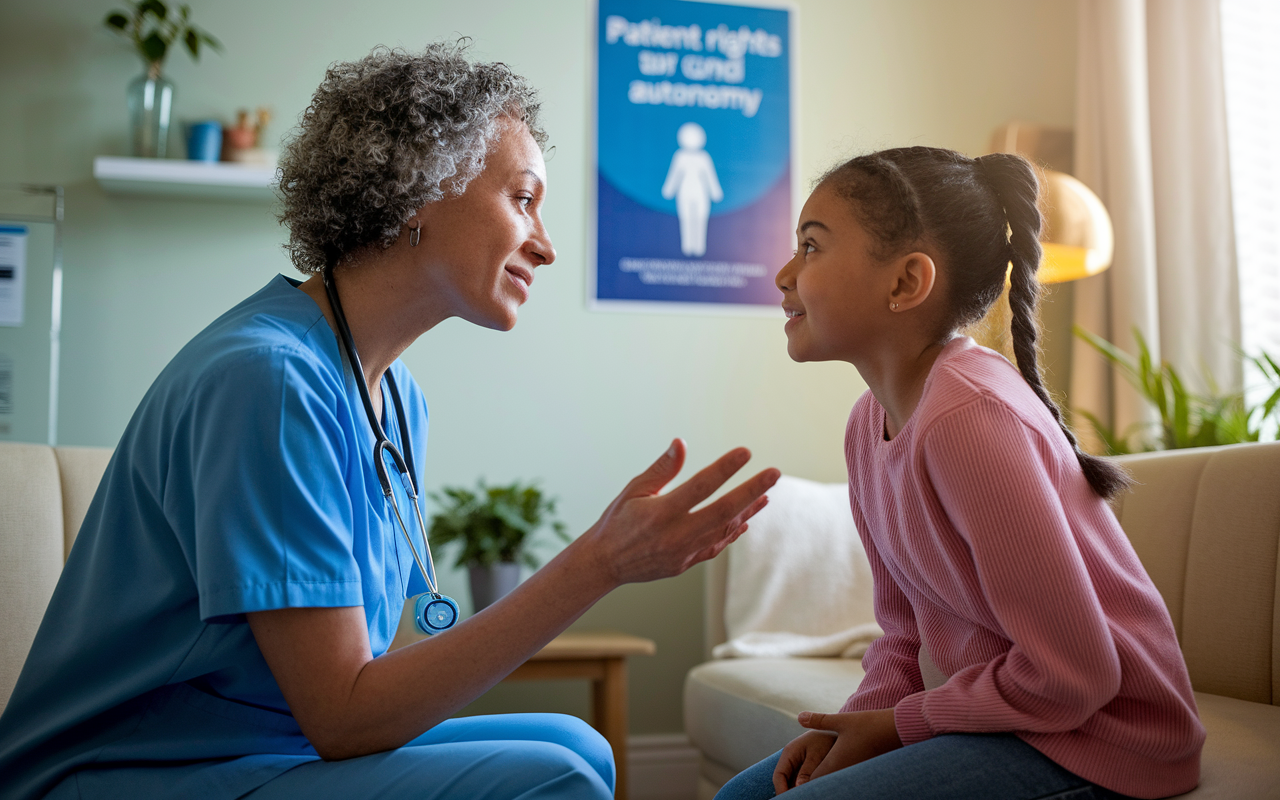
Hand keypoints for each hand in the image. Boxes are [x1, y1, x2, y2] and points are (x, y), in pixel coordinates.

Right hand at [579, 439, 779, 585]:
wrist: (604, 563)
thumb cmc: (617, 520)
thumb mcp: (633, 490)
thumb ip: (661, 469)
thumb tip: (681, 443)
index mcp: (660, 512)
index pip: (700, 486)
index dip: (725, 468)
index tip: (746, 452)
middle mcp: (675, 534)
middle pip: (723, 511)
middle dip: (752, 491)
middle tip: (774, 473)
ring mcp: (683, 552)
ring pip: (725, 530)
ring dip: (748, 511)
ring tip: (767, 494)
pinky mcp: (685, 564)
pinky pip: (716, 546)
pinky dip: (733, 533)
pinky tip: (746, 519)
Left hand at [772, 709, 901, 792]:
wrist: (898, 732)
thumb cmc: (869, 725)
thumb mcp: (842, 721)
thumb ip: (819, 720)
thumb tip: (799, 716)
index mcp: (834, 763)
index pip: (810, 782)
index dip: (798, 786)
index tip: (788, 790)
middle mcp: (843, 772)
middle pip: (821, 786)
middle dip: (809, 787)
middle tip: (795, 789)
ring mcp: (853, 773)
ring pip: (833, 784)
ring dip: (823, 784)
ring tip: (812, 783)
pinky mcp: (861, 771)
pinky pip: (845, 780)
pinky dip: (836, 780)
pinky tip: (834, 774)